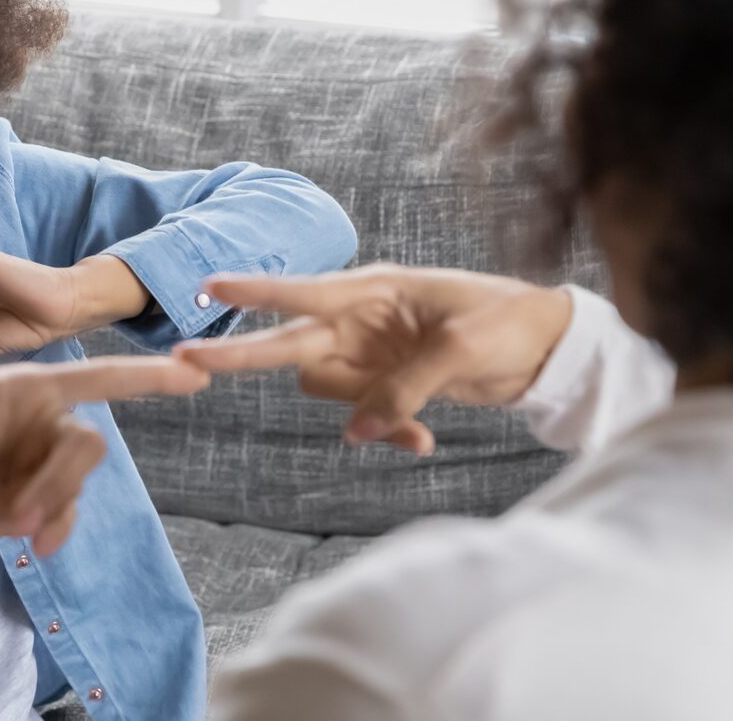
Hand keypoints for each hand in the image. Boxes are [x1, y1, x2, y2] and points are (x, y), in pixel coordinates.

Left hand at [0, 264, 208, 554]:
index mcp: (28, 387)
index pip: (99, 376)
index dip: (148, 374)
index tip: (196, 370)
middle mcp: (41, 419)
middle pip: (86, 443)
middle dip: (52, 482)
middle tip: (10, 517)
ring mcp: (41, 460)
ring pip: (77, 480)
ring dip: (39, 505)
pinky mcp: (39, 497)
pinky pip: (70, 511)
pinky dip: (52, 527)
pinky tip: (30, 545)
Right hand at [172, 264, 572, 455]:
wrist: (549, 348)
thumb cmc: (508, 323)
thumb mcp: (459, 350)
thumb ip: (403, 389)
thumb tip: (356, 433)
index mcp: (373, 290)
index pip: (302, 292)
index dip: (255, 293)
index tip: (207, 289)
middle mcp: (360, 321)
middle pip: (288, 343)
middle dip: (240, 356)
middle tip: (183, 363)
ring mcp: (369, 354)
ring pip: (327, 391)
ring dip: (360, 416)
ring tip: (415, 432)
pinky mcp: (385, 384)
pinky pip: (363, 416)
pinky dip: (389, 433)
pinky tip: (424, 443)